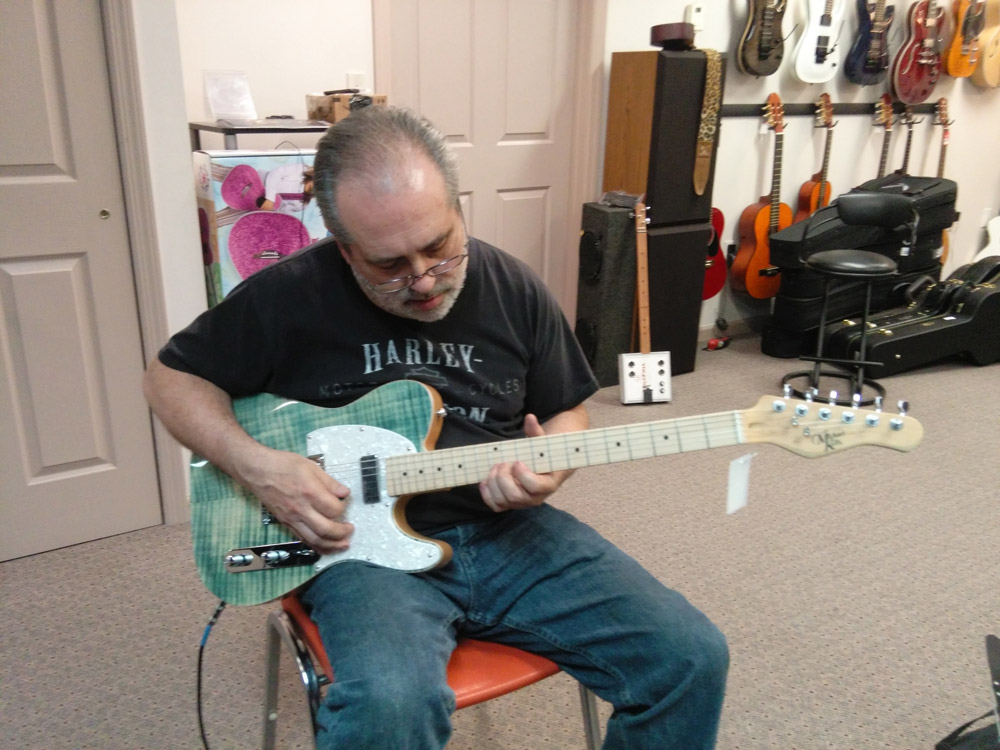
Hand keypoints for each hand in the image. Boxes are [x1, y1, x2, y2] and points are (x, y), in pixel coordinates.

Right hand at [238, 447, 352, 554]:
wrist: (257, 470)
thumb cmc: (282, 465)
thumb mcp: (310, 466)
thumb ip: (329, 482)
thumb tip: (344, 493)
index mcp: (309, 492)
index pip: (334, 509)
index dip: (343, 507)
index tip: (344, 502)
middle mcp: (300, 508)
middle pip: (326, 529)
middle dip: (342, 533)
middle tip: (350, 529)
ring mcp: (291, 518)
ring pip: (314, 540)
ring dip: (332, 545)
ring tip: (343, 545)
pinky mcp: (285, 523)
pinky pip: (302, 539)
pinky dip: (316, 545)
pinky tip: (325, 545)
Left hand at [478, 414, 569, 511]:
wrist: (542, 468)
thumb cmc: (542, 455)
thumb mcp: (541, 443)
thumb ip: (536, 432)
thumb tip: (530, 417)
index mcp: (548, 484)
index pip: (535, 487)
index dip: (523, 475)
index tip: (517, 461)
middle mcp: (535, 498)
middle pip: (515, 496)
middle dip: (504, 478)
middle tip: (502, 463)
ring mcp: (521, 503)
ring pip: (503, 501)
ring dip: (494, 483)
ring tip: (495, 467)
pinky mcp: (510, 504)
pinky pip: (495, 506)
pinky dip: (487, 494)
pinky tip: (485, 481)